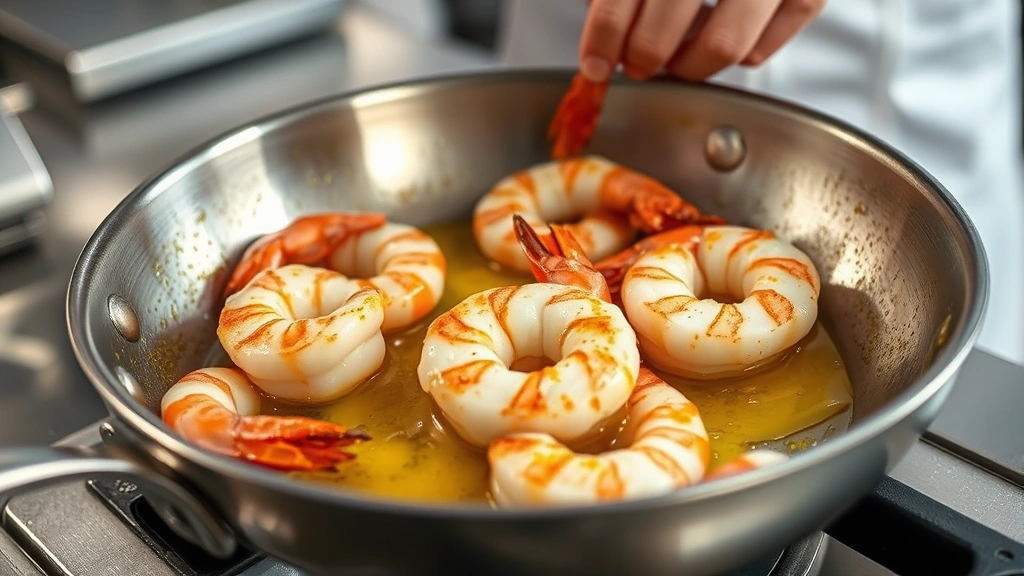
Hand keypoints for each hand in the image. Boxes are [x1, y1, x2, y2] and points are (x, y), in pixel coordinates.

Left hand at [578, 0, 825, 81]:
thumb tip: (597, 13)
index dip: (604, 34)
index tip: (594, 63)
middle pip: (667, 25)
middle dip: (644, 56)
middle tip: (637, 62)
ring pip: (724, 47)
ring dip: (690, 65)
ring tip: (679, 55)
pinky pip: (763, 48)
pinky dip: (740, 54)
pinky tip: (723, 33)